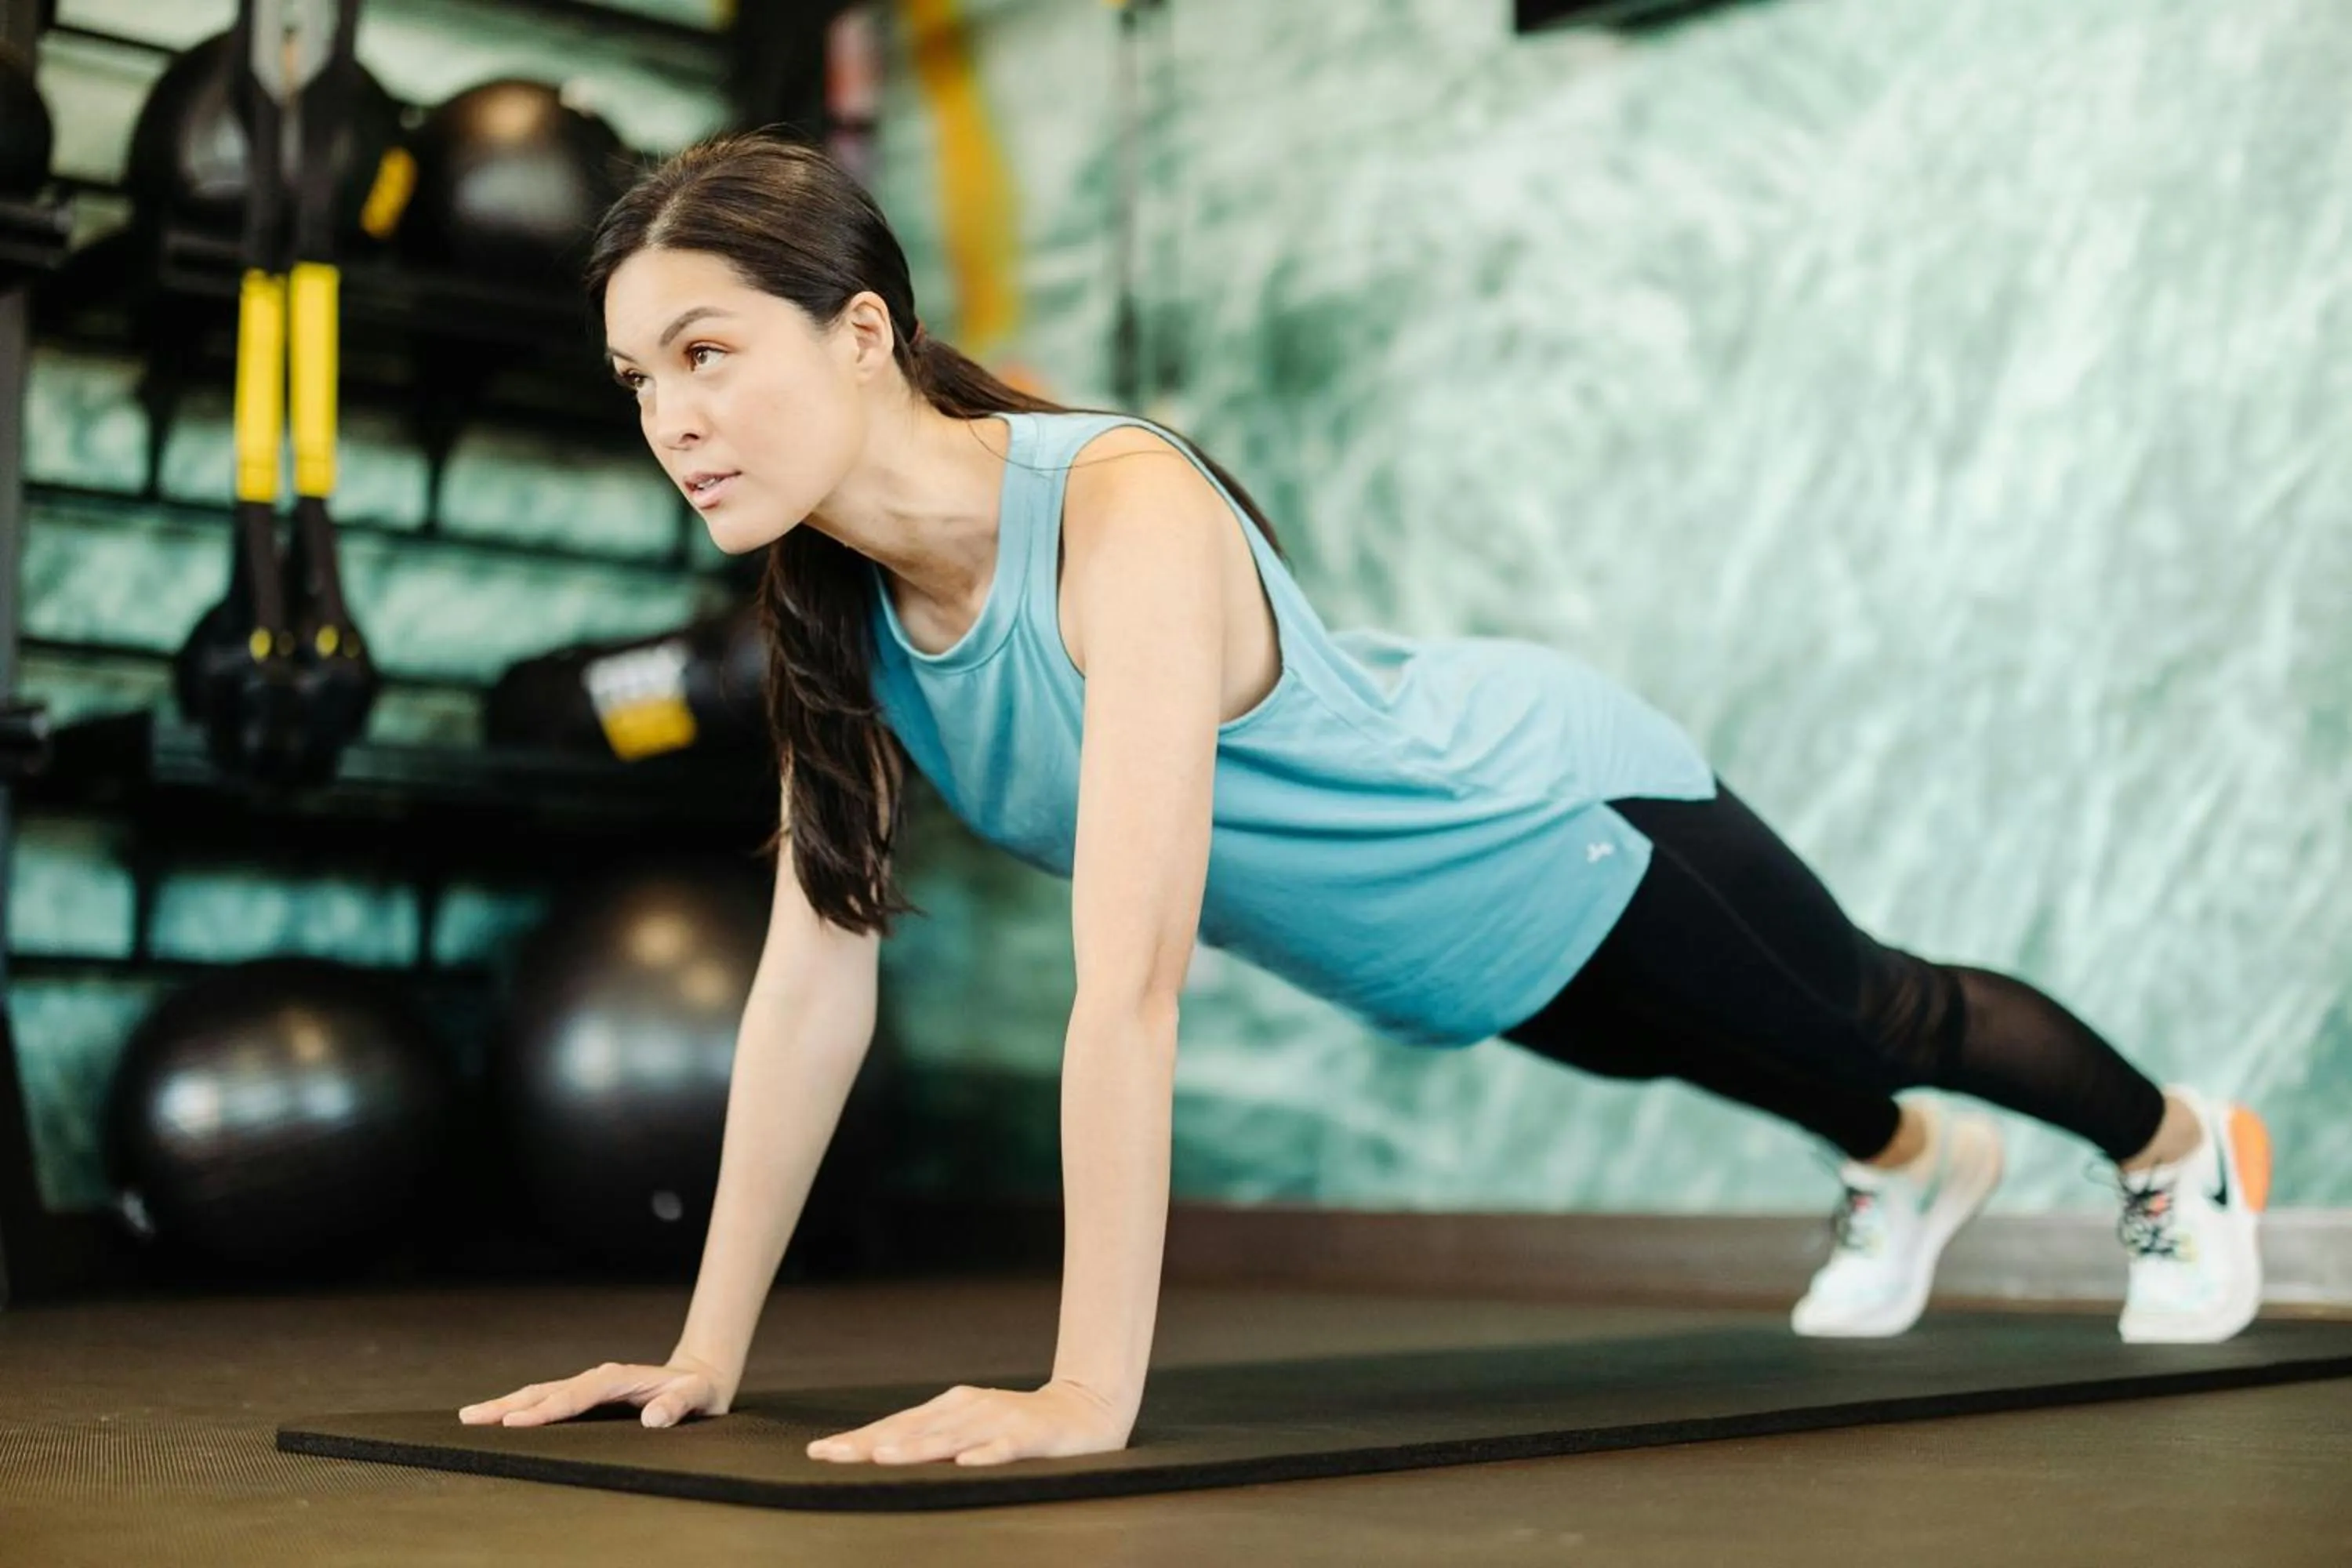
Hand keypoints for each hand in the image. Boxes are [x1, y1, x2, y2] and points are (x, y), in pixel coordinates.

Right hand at [458, 1355, 730, 1430]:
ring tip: (470, 1417)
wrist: (699, 1378)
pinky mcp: (587, 1396)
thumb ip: (679, 1405)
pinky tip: (501, 1419)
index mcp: (618, 1378)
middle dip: (508, 1403)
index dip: (546, 1409)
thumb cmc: (698, 1391)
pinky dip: (523, 1408)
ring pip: (542, 1393)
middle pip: (546, 1390)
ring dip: (508, 1405)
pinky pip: (550, 1401)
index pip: (575, 1395)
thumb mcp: (698, 1397)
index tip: (514, 1423)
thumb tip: (653, 1419)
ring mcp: (590, 1386)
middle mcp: (598, 1378)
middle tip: (469, 1417)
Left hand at [806, 1377, 1133, 1466]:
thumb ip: (933, 1443)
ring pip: (950, 1438)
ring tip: (883, 1459)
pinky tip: (967, 1465)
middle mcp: (968, 1409)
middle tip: (830, 1455)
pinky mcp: (1030, 1436)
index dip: (857, 1439)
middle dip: (869, 1444)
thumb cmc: (1019, 1429)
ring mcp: (999, 1421)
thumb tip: (879, 1457)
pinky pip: (1004, 1449)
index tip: (818, 1451)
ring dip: (916, 1448)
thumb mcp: (970, 1431)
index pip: (895, 1426)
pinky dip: (985, 1456)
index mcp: (950, 1408)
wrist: (1086, 1409)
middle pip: (912, 1430)